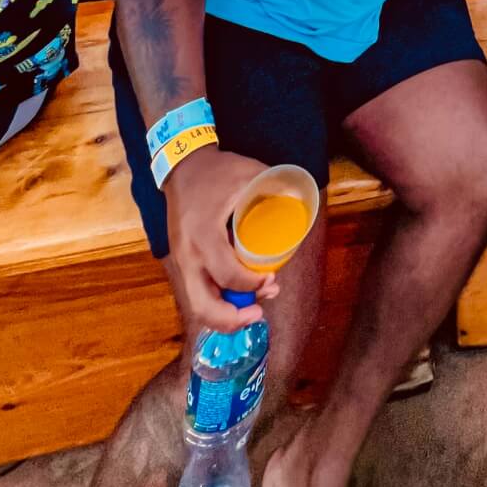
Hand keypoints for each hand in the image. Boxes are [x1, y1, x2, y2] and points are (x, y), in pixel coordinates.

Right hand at [166, 148, 280, 331]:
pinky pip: (197, 293)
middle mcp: (188, 255)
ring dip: (225, 314)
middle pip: (203, 305)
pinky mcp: (182, 263)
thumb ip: (276, 186)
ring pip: (197, 305)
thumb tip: (304, 200)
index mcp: (203, 235)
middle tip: (257, 313)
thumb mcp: (249, 173)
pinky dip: (217, 302)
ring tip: (252, 308)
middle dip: (232, 319)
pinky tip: (239, 296)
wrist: (182, 168)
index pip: (226, 275)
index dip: (252, 283)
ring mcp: (182, 262)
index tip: (271, 278)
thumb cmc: (217, 172)